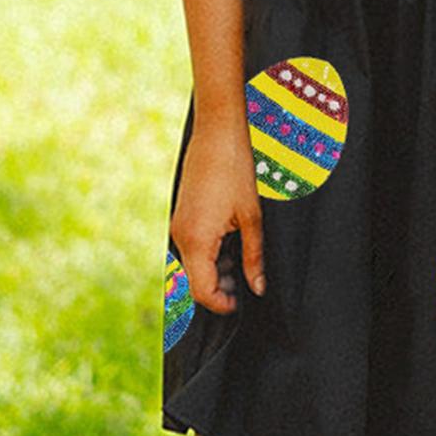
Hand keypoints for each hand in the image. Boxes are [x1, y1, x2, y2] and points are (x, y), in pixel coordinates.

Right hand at [170, 120, 265, 313]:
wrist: (217, 132)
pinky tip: (233, 239)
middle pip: (196, 281)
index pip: (203, 293)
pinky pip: (193, 246)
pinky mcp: (182, 215)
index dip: (223, 304)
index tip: (243, 303)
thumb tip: (258, 288)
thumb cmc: (236, 170)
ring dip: (218, 269)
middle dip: (222, 288)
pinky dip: (211, 253)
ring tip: (245, 256)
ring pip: (195, 264)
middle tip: (249, 279)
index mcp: (196, 241)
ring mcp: (178, 225)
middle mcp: (180, 237)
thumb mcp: (252, 218)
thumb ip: (254, 258)